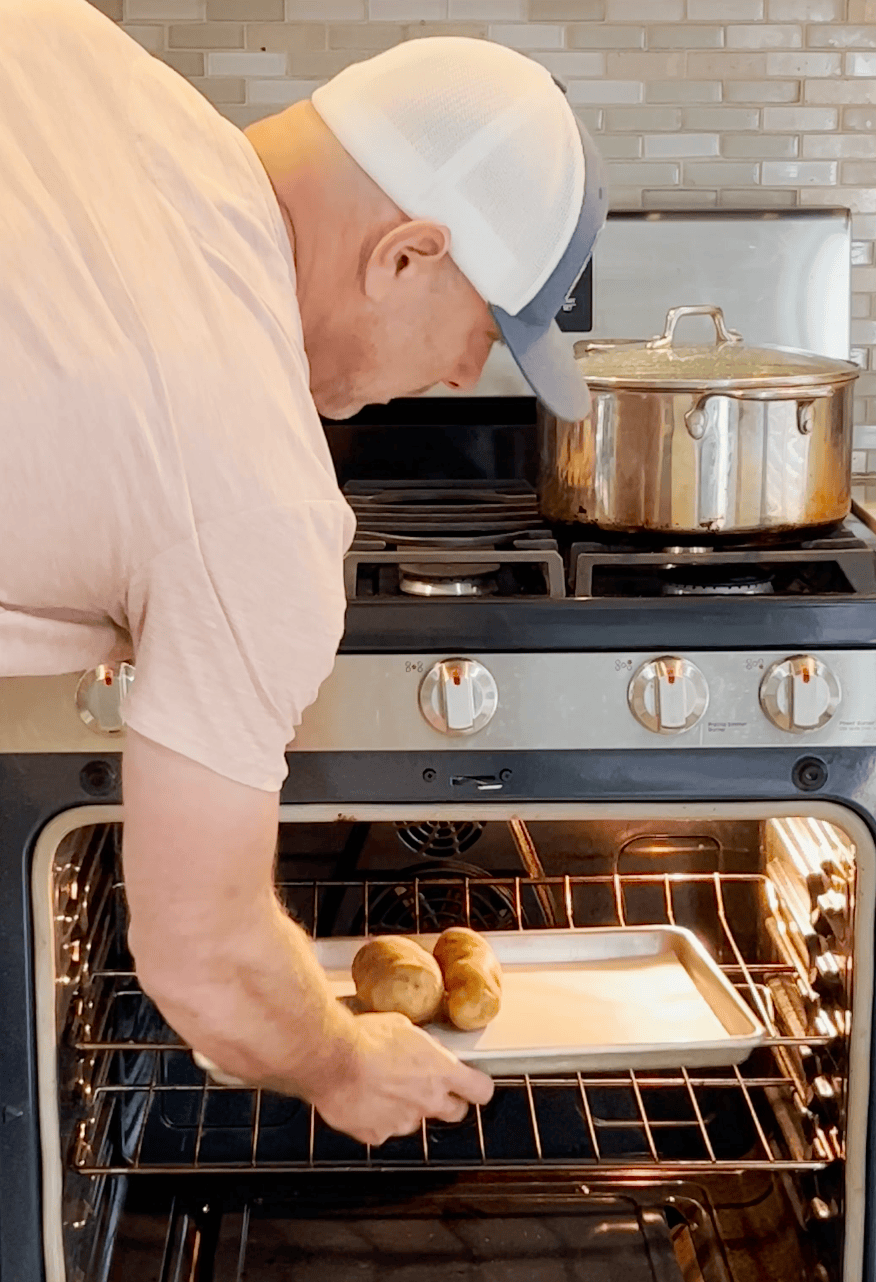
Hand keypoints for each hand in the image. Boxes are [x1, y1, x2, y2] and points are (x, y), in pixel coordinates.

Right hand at [309, 1011, 493, 1146]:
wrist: (331, 1059)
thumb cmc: (364, 1038)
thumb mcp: (403, 1027)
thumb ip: (422, 1045)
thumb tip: (426, 1048)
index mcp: (441, 1071)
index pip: (481, 1090)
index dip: (477, 1087)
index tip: (473, 1083)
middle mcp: (428, 1100)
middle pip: (455, 1112)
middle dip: (447, 1101)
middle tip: (429, 1085)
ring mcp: (403, 1122)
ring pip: (415, 1121)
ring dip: (407, 1108)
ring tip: (384, 1086)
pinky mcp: (377, 1135)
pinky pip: (384, 1130)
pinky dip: (377, 1119)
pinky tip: (364, 1099)